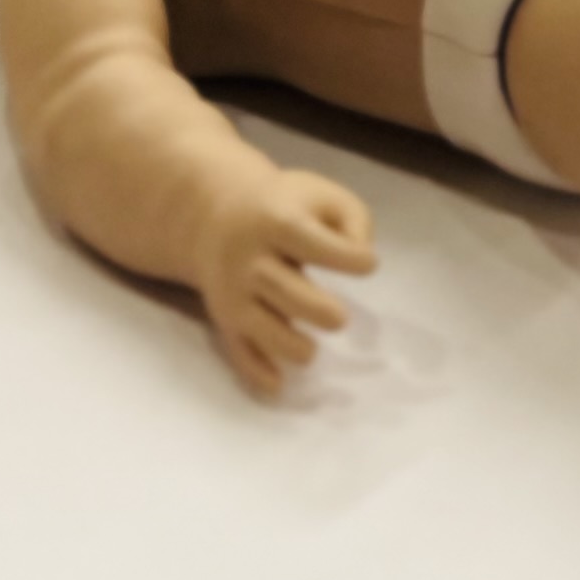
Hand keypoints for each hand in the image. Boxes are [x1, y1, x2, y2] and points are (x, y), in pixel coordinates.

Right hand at [198, 167, 376, 397]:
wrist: (212, 215)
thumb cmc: (283, 206)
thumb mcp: (322, 195)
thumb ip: (355, 220)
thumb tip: (364, 257)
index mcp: (277, 221)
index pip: (313, 244)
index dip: (349, 259)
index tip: (367, 265)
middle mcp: (250, 259)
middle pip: (285, 290)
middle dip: (320, 311)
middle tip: (340, 318)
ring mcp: (233, 292)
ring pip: (260, 328)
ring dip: (292, 347)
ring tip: (311, 347)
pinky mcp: (224, 318)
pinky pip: (237, 351)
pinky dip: (257, 373)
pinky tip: (279, 384)